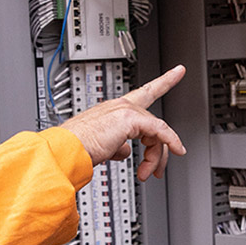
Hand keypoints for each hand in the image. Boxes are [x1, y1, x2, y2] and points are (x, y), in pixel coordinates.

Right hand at [60, 65, 186, 180]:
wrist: (67, 151)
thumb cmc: (77, 150)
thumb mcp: (103, 146)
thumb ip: (118, 145)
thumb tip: (126, 151)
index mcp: (113, 110)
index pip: (143, 94)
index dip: (163, 82)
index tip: (178, 71)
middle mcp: (120, 105)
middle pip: (154, 123)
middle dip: (159, 150)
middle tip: (156, 169)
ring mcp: (124, 110)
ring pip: (157, 130)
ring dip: (156, 156)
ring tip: (147, 173)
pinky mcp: (130, 118)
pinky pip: (159, 130)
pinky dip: (169, 142)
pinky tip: (174, 151)